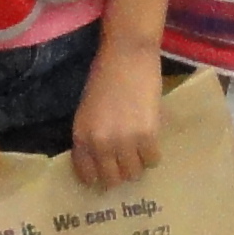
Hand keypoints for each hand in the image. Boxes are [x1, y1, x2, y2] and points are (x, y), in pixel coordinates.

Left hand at [71, 45, 166, 188]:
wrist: (127, 55)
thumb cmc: (105, 77)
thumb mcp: (87, 111)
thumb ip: (92, 136)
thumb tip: (103, 160)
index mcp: (81, 137)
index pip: (87, 175)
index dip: (98, 176)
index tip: (106, 172)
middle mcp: (100, 144)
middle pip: (112, 179)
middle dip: (119, 173)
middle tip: (126, 161)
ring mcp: (124, 141)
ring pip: (133, 173)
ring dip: (137, 164)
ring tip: (139, 148)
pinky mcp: (147, 135)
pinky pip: (152, 160)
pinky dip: (152, 153)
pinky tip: (150, 139)